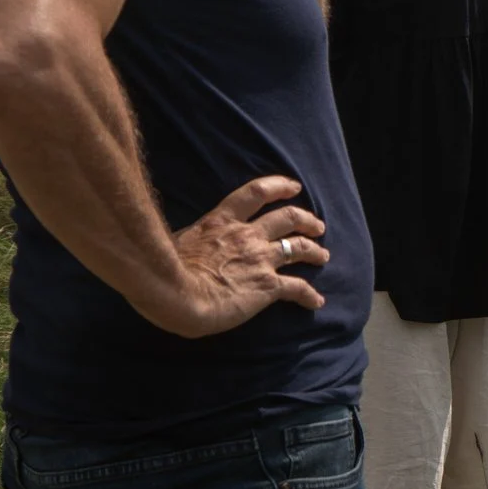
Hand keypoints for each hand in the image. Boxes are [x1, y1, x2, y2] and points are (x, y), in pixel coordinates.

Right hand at [139, 175, 329, 337]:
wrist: (175, 293)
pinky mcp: (268, 285)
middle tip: (317, 226)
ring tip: (323, 256)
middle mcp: (247, 235)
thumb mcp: (177, 241)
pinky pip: (297, 288)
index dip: (279, 187)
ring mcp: (260, 259)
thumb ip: (193, 238)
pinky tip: (316, 302)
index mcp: (222, 222)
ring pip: (298, 247)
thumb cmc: (165, 269)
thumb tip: (186, 241)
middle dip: (306, 220)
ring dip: (314, 251)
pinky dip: (310, 295)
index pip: (256, 193)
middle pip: (287, 217)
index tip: (294, 187)